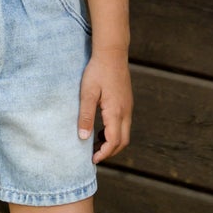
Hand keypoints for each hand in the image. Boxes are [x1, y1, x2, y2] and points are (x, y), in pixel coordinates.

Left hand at [78, 49, 131, 164]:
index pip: (113, 141)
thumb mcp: (87, 93)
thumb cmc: (98, 71)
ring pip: (125, 133)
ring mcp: (128, 107)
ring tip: (95, 144)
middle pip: (123, 141)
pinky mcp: (127, 102)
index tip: (92, 159)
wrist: (112, 53)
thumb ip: (86, 116)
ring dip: (112, 142)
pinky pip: (124, 124)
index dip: (104, 153)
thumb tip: (83, 137)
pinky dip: (114, 132)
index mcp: (116, 112)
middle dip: (109, 151)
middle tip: (93, 155)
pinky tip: (101, 129)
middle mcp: (125, 112)